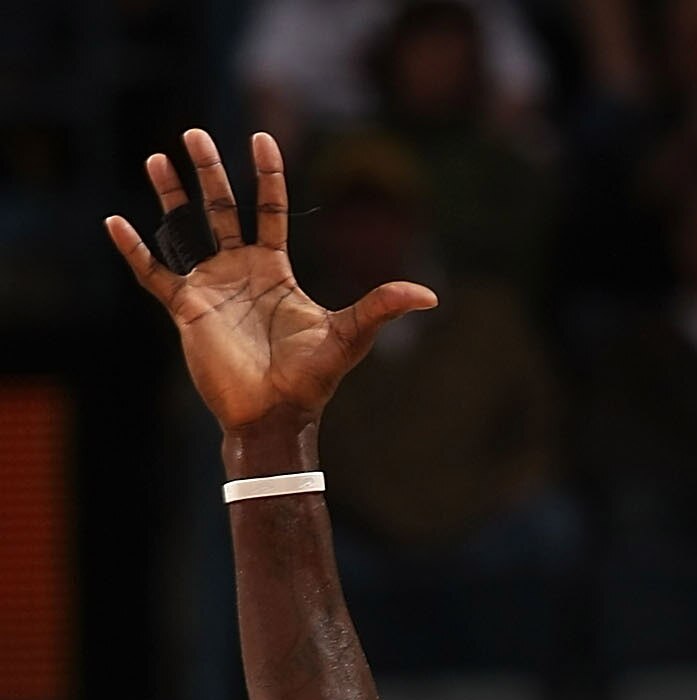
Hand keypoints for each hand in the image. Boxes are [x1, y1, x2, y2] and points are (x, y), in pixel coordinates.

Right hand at [105, 129, 433, 438]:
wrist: (275, 417)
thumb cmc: (311, 381)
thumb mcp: (350, 337)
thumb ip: (382, 308)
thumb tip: (429, 295)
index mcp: (274, 270)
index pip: (268, 210)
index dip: (266, 174)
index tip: (261, 136)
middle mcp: (239, 271)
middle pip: (221, 208)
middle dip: (209, 171)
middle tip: (195, 133)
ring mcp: (211, 287)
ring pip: (185, 230)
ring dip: (171, 196)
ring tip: (157, 159)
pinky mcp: (186, 310)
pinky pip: (154, 274)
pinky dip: (135, 250)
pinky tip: (115, 222)